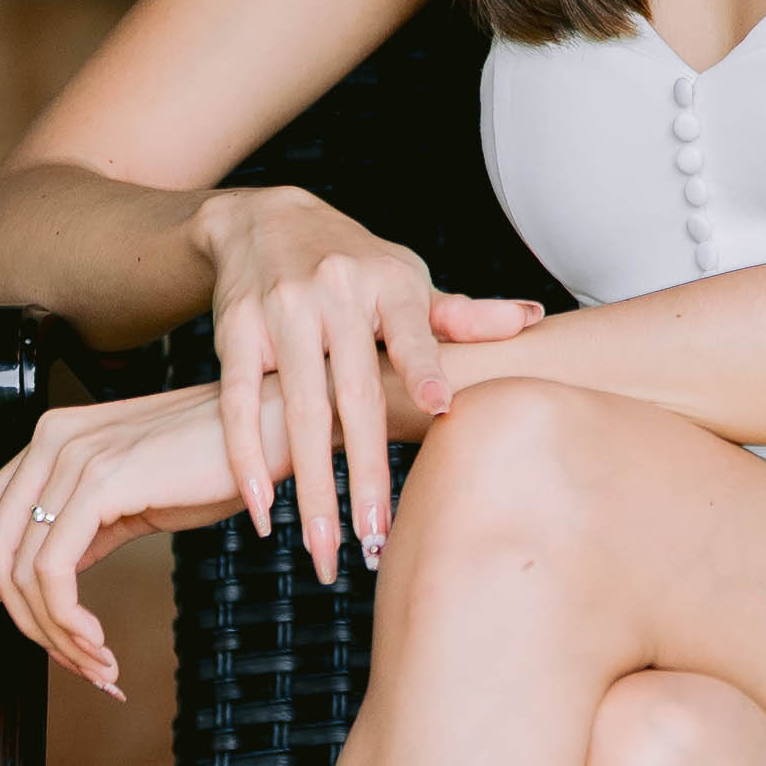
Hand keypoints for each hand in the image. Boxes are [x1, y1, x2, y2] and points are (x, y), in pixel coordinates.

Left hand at [0, 384, 248, 695]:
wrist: (272, 431)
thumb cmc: (215, 463)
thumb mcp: (133, 494)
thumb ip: (83, 524)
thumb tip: (49, 577)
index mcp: (53, 438)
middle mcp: (51, 440)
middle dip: (19, 622)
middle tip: (65, 663)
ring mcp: (73, 456)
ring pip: (24, 571)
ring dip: (56, 634)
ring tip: (98, 663)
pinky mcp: (101, 481)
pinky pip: (53, 571)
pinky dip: (67, 619)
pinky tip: (98, 640)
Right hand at [198, 187, 541, 573]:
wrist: (263, 218)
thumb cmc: (354, 262)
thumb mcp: (406, 277)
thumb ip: (458, 316)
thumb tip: (531, 321)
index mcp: (387, 283)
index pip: (411, 333)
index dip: (425, 370)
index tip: (442, 412)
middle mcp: (333, 296)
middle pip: (353, 396)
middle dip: (366, 473)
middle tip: (377, 542)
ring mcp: (280, 315)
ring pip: (299, 412)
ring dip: (311, 486)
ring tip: (326, 548)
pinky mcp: (235, 333)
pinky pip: (239, 405)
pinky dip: (246, 458)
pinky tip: (260, 510)